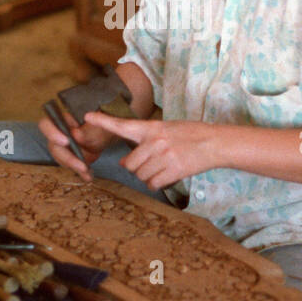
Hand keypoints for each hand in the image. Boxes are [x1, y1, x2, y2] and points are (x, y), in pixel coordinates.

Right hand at [38, 109, 114, 179]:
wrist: (103, 136)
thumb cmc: (97, 126)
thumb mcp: (96, 127)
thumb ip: (86, 130)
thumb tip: (76, 135)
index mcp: (60, 120)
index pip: (46, 124)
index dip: (52, 133)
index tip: (66, 142)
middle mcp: (57, 135)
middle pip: (54, 147)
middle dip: (68, 158)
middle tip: (81, 165)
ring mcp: (61, 148)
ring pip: (61, 160)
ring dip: (75, 167)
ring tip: (88, 171)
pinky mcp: (67, 159)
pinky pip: (71, 167)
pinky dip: (80, 173)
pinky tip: (89, 176)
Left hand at [85, 112, 215, 189]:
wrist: (214, 143)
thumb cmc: (190, 135)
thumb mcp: (167, 129)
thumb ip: (146, 141)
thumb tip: (127, 162)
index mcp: (152, 128)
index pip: (123, 125)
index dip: (103, 121)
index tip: (87, 116)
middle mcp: (155, 141)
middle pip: (129, 164)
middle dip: (135, 168)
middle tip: (148, 164)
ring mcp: (164, 156)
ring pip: (141, 175)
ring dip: (147, 176)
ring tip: (162, 167)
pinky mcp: (174, 170)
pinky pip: (153, 183)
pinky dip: (156, 183)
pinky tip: (166, 175)